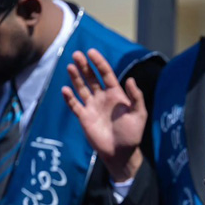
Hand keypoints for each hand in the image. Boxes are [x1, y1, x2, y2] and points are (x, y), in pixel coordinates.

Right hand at [61, 49, 146, 182]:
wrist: (121, 153)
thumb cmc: (132, 134)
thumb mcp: (139, 114)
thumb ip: (136, 97)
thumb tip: (130, 79)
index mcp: (116, 94)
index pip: (105, 74)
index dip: (99, 62)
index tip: (91, 52)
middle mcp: (102, 98)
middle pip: (91, 78)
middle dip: (84, 66)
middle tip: (76, 54)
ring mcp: (92, 107)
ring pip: (82, 88)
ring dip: (76, 78)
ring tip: (70, 66)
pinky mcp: (84, 118)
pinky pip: (75, 105)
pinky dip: (69, 98)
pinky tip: (65, 89)